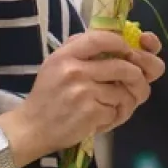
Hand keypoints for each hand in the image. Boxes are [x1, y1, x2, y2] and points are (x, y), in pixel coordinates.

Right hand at [1, 30, 164, 162]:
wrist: (32, 128)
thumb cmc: (47, 96)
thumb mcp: (54, 64)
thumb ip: (78, 50)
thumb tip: (110, 40)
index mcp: (66, 55)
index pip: (101, 38)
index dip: (121, 44)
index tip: (127, 52)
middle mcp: (75, 70)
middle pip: (123, 67)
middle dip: (135, 78)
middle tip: (135, 85)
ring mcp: (84, 92)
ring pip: (123, 92)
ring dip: (124, 102)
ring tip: (114, 106)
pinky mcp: (90, 113)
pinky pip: (116, 111)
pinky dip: (113, 117)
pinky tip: (101, 120)